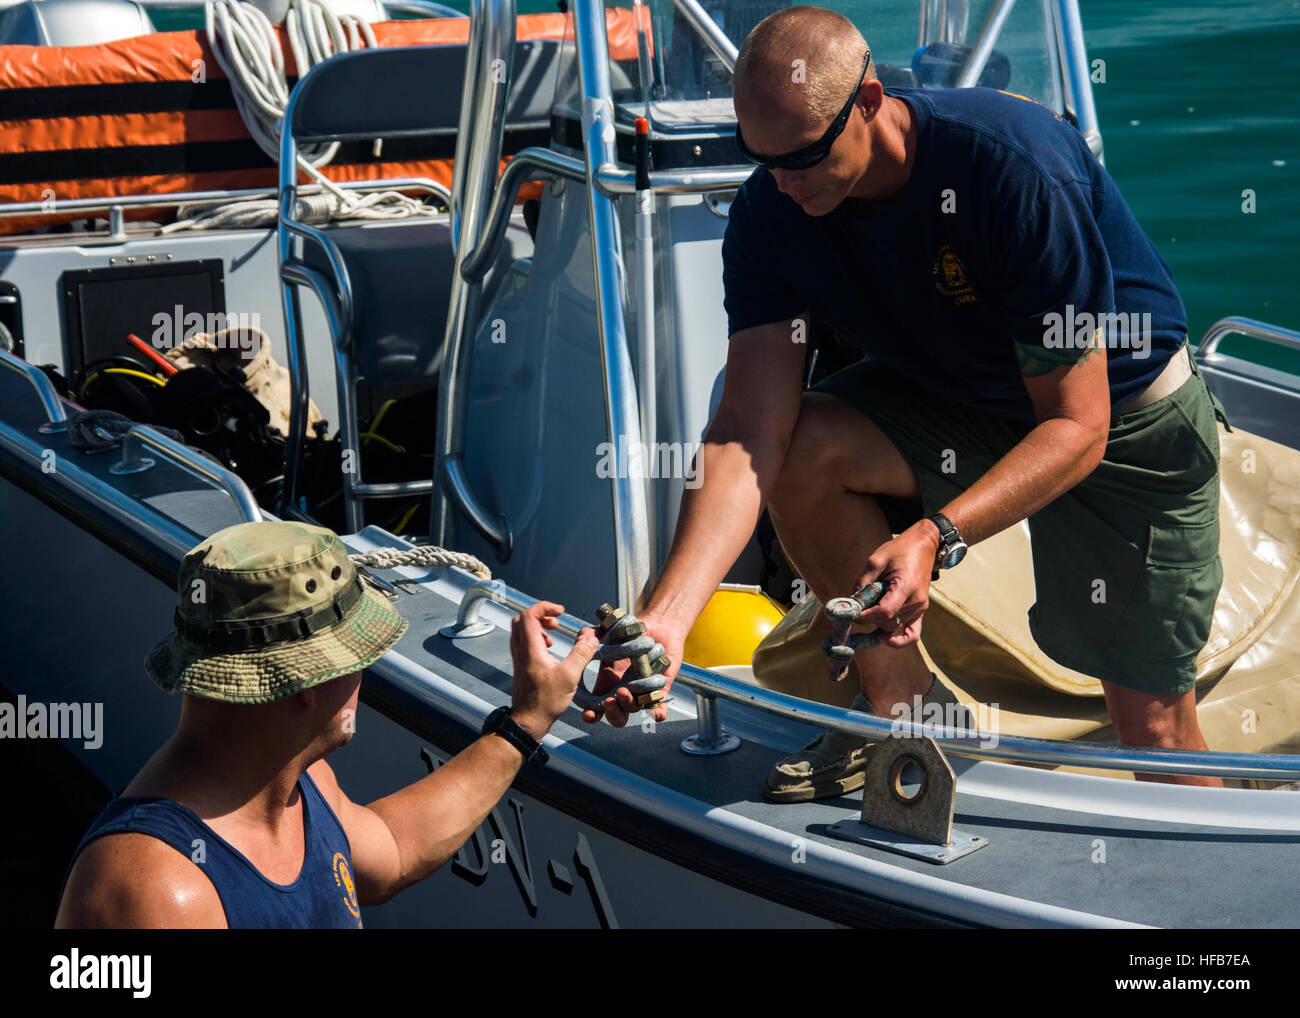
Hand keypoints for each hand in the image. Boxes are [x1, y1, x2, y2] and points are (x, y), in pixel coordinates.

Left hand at [508, 602, 598, 739]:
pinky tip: (550, 649)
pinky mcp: (522, 667)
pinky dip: (536, 638)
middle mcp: (521, 651)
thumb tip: (590, 637)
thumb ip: (581, 653)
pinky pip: (524, 643)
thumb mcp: (570, 676)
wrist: (528, 721)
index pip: (529, 615)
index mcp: (531, 650)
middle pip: (522, 620)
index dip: (545, 607)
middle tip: (555, 620)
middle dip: (540, 614)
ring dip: (537, 626)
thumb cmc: (545, 702)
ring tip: (553, 633)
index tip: (560, 612)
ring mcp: (519, 659)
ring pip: (521, 631)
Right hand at [580, 610, 683, 728]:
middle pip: (617, 717)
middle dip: (613, 713)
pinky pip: (659, 708)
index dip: (591, 714)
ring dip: (631, 702)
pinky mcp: (660, 690)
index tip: (588, 713)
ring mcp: (642, 693)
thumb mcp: (606, 633)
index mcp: (607, 684)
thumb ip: (590, 635)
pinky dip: (657, 712)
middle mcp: (624, 692)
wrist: (657, 625)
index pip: (597, 708)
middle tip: (610, 700)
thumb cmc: (629, 631)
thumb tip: (583, 640)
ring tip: (627, 688)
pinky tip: (656, 713)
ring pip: (636, 708)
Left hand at [854, 521, 941, 648]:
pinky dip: (899, 640)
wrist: (923, 546)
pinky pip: (912, 634)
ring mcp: (920, 608)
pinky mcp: (920, 611)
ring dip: (878, 622)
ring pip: (893, 626)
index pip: (883, 612)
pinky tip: (883, 638)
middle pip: (886, 621)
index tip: (851, 613)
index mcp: (905, 587)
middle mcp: (916, 601)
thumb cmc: (899, 550)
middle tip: (857, 606)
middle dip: (869, 617)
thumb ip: (863, 582)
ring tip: (870, 607)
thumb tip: (852, 603)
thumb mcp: (876, 560)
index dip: (865, 616)